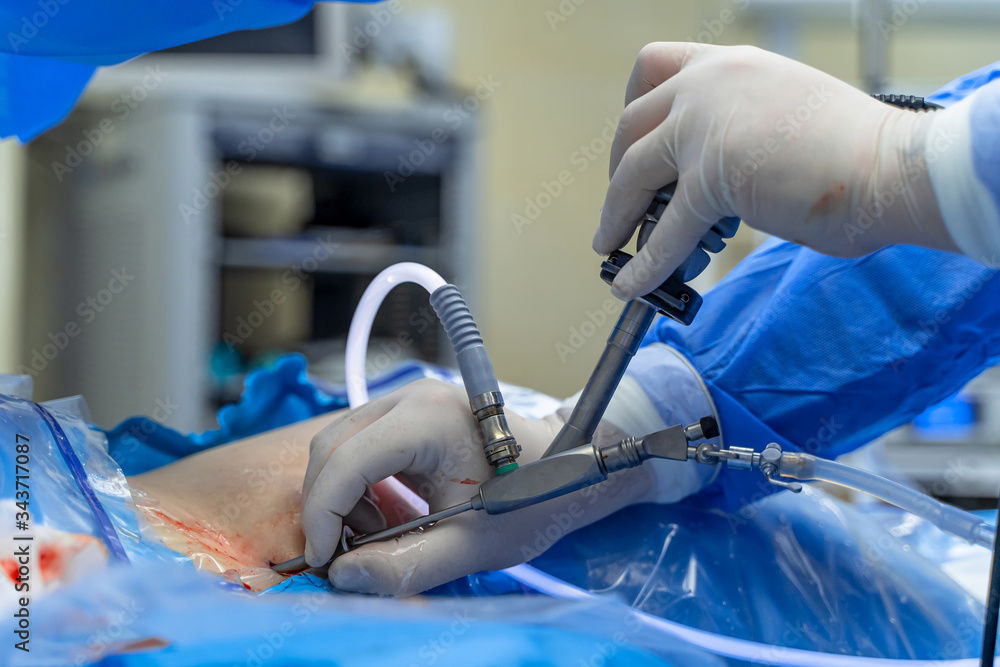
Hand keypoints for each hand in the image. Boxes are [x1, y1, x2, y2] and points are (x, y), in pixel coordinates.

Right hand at [300, 379, 656, 595]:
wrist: (567, 466)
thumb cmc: (530, 501)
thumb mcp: (472, 546)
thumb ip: (407, 566)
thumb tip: (343, 577)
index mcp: (430, 420)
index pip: (347, 461)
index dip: (323, 515)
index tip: (324, 561)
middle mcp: (411, 397)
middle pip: (332, 447)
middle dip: (327, 505)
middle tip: (342, 555)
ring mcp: (408, 398)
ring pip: (339, 444)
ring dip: (341, 495)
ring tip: (376, 535)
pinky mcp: (408, 410)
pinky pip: (359, 444)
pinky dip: (357, 484)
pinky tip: (385, 514)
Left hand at [595, 43, 956, 299]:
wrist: (895, 167)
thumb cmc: (856, 151)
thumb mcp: (784, 117)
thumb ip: (740, 130)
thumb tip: (713, 175)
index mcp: (731, 66)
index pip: (655, 66)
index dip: (633, 107)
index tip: (630, 140)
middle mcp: (712, 85)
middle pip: (631, 124)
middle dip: (617, 169)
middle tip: (623, 203)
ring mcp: (708, 127)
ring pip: (633, 173)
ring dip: (615, 215)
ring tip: (609, 246)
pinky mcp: (715, 177)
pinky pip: (665, 229)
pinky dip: (645, 263)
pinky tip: (633, 285)